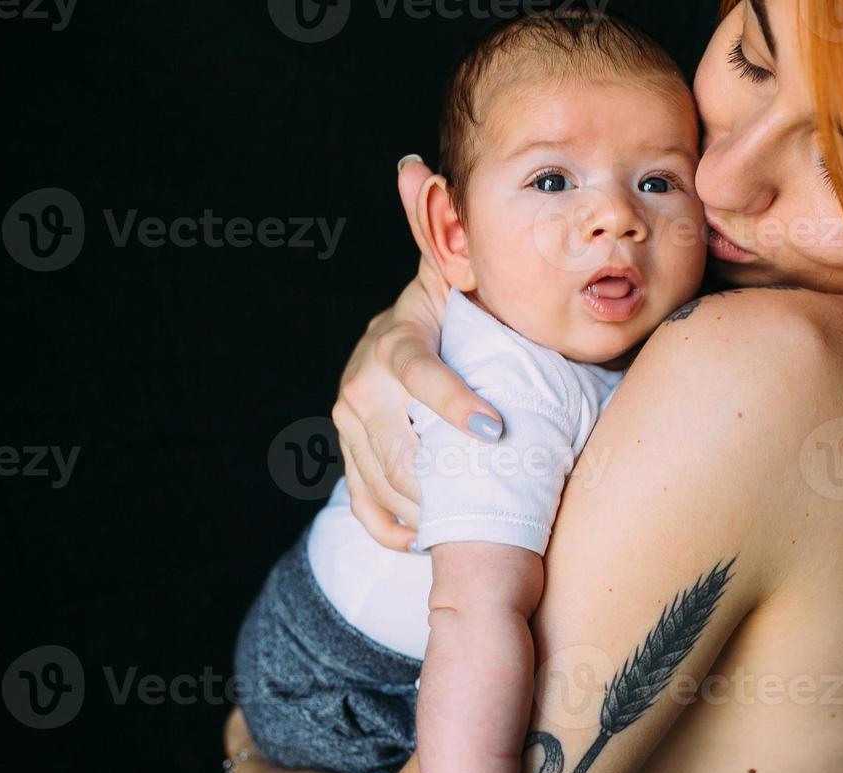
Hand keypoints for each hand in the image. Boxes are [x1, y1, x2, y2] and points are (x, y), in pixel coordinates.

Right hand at [333, 155, 503, 550]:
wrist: (408, 344)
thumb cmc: (453, 311)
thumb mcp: (449, 273)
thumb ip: (440, 231)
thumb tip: (414, 165)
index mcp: (392, 343)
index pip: (418, 374)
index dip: (454, 402)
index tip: (495, 431)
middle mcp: (360, 385)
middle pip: (399, 447)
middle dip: (443, 482)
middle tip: (490, 506)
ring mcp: (349, 427)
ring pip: (383, 484)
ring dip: (426, 513)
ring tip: (469, 530)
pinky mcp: (347, 457)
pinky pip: (365, 508)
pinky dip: (394, 529)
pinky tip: (426, 537)